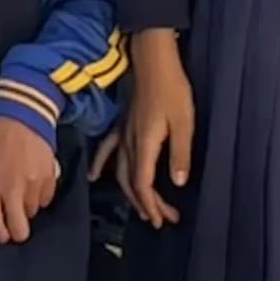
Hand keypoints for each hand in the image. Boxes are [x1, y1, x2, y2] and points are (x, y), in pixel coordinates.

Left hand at [0, 113, 61, 246]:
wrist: (21, 108)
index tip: (0, 234)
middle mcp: (12, 190)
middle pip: (20, 228)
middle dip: (16, 232)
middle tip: (13, 226)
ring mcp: (33, 185)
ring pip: (33, 213)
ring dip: (26, 210)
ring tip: (20, 198)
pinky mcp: (49, 177)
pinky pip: (46, 199)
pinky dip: (39, 198)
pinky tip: (33, 188)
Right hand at [117, 30, 193, 229]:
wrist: (154, 60)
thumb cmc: (172, 88)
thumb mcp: (183, 122)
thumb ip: (179, 154)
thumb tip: (178, 183)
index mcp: (144, 144)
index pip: (143, 183)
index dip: (152, 205)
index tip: (163, 220)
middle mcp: (129, 142)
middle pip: (132, 182)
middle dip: (145, 204)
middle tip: (161, 220)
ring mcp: (123, 134)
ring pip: (120, 171)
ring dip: (130, 193)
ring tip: (142, 209)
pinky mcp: (122, 125)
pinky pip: (108, 150)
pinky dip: (102, 165)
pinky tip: (95, 176)